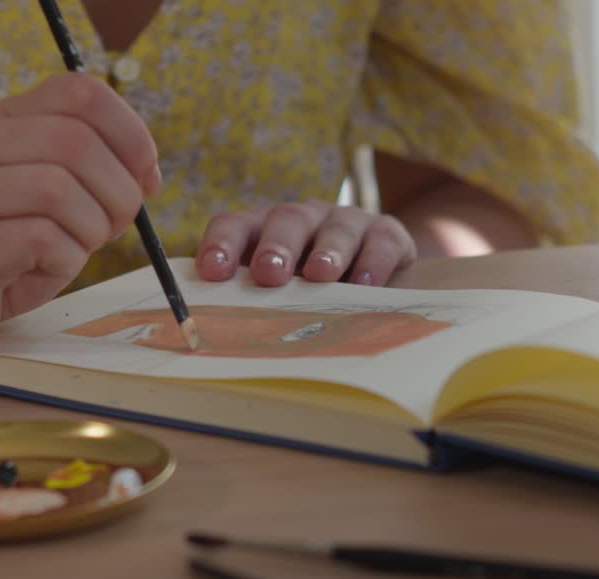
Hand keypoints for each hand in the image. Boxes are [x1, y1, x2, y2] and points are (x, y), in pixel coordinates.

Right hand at [0, 73, 159, 354]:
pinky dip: (64, 261)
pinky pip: (44, 239)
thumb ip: (97, 175)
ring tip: (72, 251)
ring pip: (61, 190)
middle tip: (113, 227)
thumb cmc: (0, 251)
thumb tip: (149, 173)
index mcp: (0, 121)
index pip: (78, 92)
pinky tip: (41, 270)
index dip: (129, 131)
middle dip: (118, 192)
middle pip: (76, 142)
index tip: (144, 174)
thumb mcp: (55, 203)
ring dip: (90, 231)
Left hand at [194, 200, 416, 286]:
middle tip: (269, 274)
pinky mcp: (385, 233)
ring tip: (321, 275)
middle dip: (276, 246)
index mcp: (264, 230)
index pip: (235, 225)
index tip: (213, 273)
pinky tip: (366, 283)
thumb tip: (218, 337)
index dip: (222, 245)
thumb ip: (253, 305)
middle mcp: (304, 220)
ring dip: (327, 250)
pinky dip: (374, 261)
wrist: (376, 273)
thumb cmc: (311, 293)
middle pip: (286, 220)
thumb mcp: (280, 296)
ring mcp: (346, 223)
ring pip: (335, 227)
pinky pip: (380, 241)